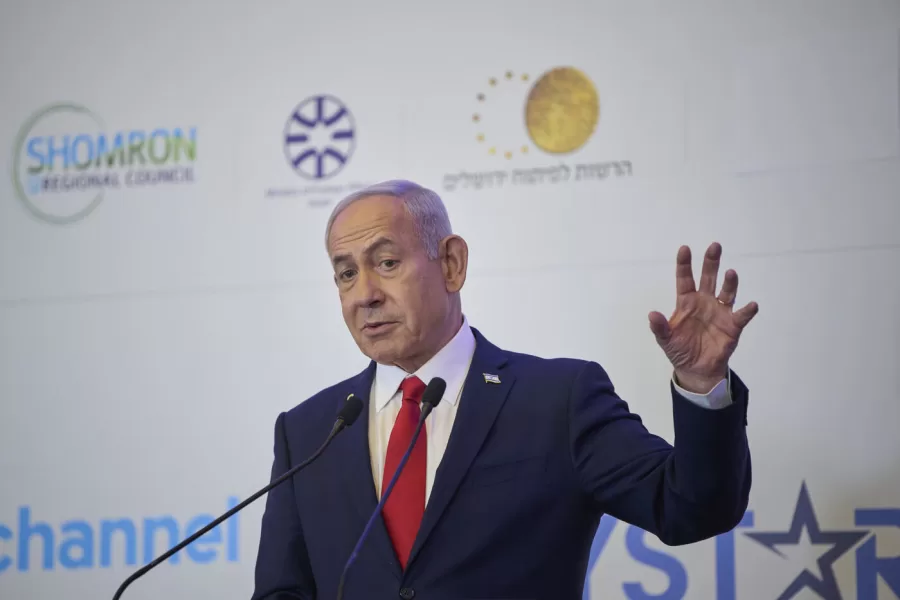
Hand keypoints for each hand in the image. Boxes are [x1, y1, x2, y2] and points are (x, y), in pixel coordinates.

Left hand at [648, 243, 758, 393]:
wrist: (696, 369)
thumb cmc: (680, 350)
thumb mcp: (665, 339)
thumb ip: (659, 327)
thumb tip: (652, 315)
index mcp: (687, 302)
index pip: (685, 279)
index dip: (684, 264)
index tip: (684, 249)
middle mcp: (705, 302)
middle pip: (709, 278)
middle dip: (711, 263)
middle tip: (714, 246)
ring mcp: (720, 312)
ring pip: (726, 292)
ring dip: (730, 283)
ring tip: (730, 273)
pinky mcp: (732, 326)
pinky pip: (741, 316)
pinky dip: (747, 310)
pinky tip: (751, 305)